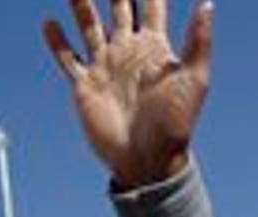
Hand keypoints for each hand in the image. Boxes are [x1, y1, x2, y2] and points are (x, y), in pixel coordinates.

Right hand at [42, 0, 213, 188]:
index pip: (150, 3)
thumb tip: (208, 2)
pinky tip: (49, 22)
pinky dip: (57, 41)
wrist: (148, 160)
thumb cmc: (176, 123)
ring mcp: (105, 66)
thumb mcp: (194, 79)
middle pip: (117, 6)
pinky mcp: (85, 85)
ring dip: (81, 4)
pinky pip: (68, 58)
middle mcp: (128, 51)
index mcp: (155, 47)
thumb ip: (198, 41)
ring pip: (88, 24)